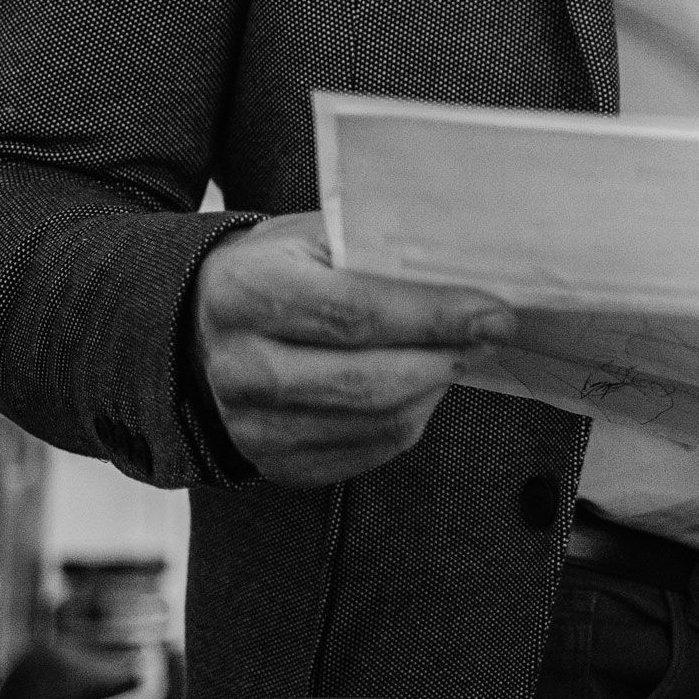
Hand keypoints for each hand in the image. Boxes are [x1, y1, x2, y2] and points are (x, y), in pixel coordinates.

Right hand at [192, 214, 512, 486]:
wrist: (205, 327)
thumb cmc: (281, 270)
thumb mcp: (314, 235)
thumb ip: (378, 247)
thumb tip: (470, 264)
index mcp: (244, 290)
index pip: (353, 310)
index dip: (433, 315)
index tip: (493, 312)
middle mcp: (237, 365)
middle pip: (367, 380)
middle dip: (445, 358)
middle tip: (490, 335)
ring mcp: (249, 424)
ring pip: (376, 421)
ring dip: (433, 388)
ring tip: (453, 355)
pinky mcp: (274, 463)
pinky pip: (368, 451)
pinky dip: (409, 419)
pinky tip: (416, 387)